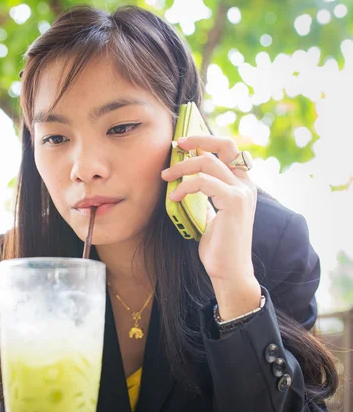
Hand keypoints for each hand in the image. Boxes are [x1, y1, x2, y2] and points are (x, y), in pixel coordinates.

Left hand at [161, 134, 258, 305]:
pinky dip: (184, 186)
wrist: (229, 271)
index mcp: (242, 184)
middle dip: (199, 140)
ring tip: (165, 176)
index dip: (206, 140)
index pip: (228, 149)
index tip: (183, 143)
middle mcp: (245, 184)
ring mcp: (242, 192)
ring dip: (182, 167)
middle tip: (176, 146)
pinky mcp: (234, 202)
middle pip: (225, 145)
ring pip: (208, 162)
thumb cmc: (218, 245)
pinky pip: (203, 182)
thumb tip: (188, 177)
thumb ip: (207, 193)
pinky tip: (173, 198)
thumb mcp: (211, 212)